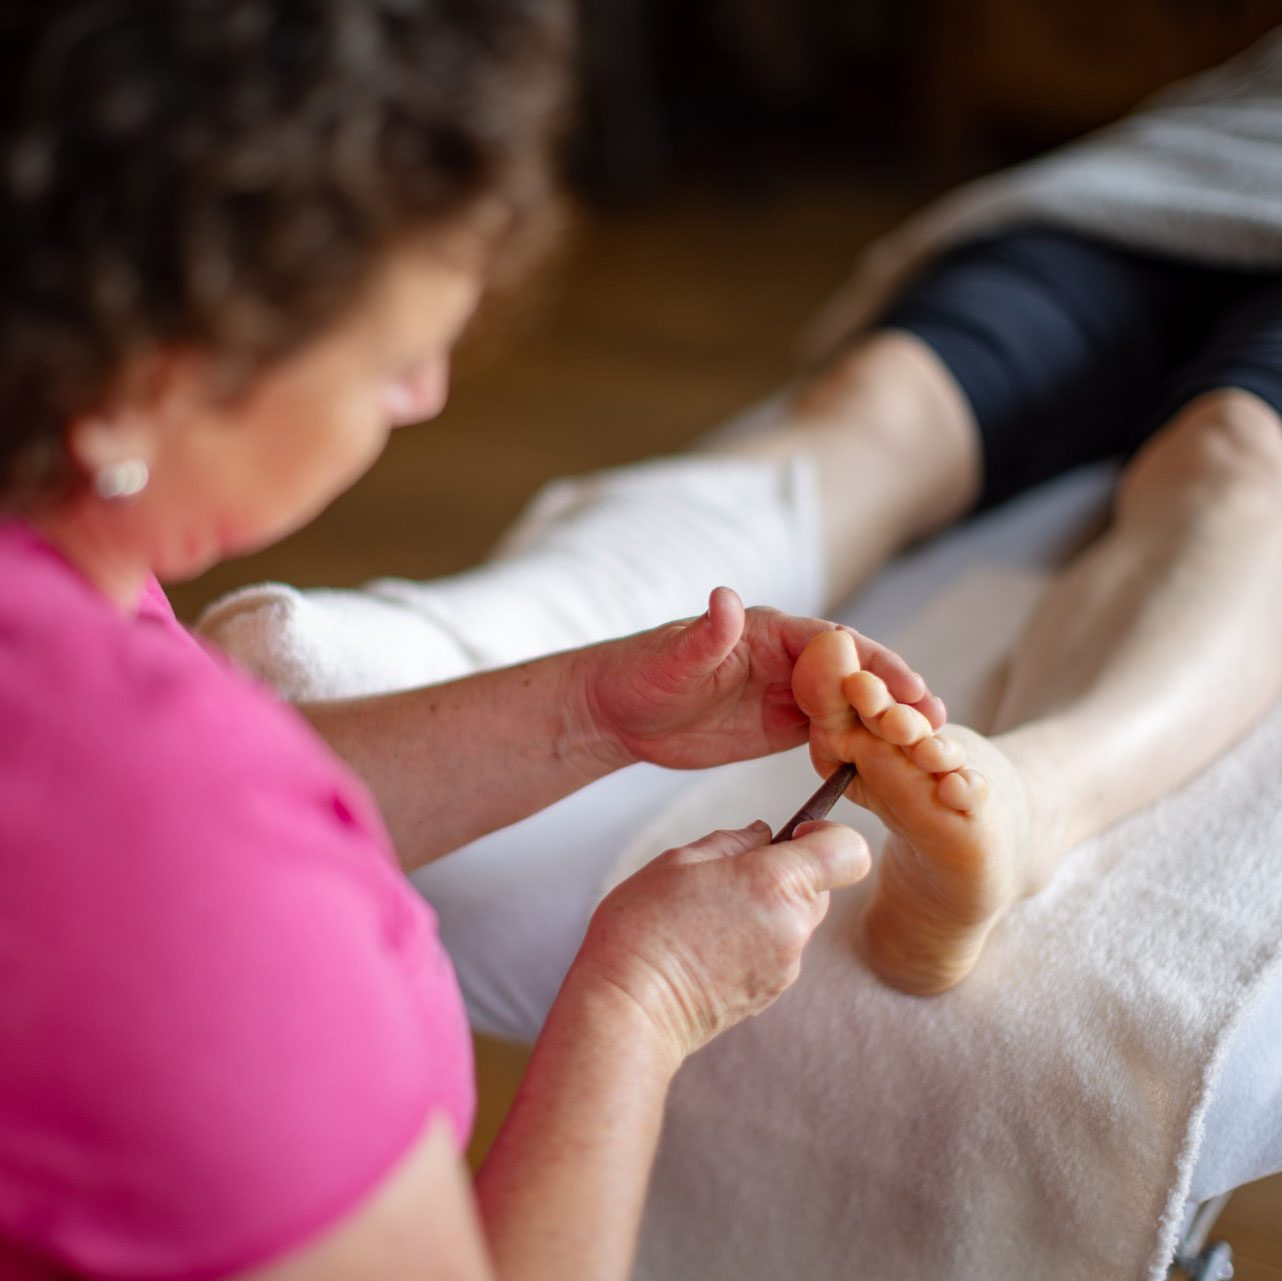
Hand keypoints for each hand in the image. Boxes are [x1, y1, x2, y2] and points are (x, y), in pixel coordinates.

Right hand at [574, 819, 868, 1060]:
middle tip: (728, 877)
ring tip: (707, 916)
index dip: (827, 834)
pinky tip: (706, 946)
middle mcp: (792, 926)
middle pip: (818, 886)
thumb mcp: (679, 861)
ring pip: (793, 920)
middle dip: (783, 874)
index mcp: (776, 883)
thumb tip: (762, 835)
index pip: (848, 851)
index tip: (793, 834)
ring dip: (765, 909)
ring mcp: (785, 967)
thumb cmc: (645, 928)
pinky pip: (775, 952)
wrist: (630, 1010)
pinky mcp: (769, 995)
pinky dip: (752, 942)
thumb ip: (731, 841)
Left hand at [582, 586, 943, 770]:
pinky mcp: (782, 726)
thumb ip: (706, 634)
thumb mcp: (671, 658)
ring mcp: (788, 693)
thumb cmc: (640, 675)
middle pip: (855, 673)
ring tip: (928, 748)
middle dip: (897, 695)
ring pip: (850, 704)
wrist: (618, 712)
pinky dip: (862, 745)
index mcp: (768, 632)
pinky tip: (890, 767)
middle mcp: (787, 659)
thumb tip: (726, 598)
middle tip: (937, 723)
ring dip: (887, 722)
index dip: (875, 662)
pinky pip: (831, 733)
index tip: (909, 686)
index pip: (835, 643)